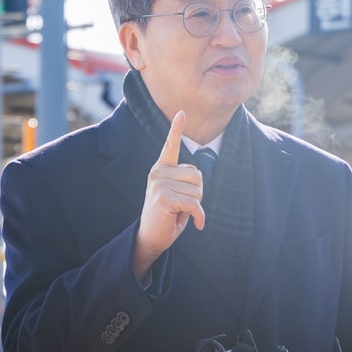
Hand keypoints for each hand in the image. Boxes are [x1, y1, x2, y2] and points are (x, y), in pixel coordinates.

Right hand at [132, 111, 205, 279]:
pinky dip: (200, 217)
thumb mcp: (176, 195)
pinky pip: (195, 205)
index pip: (170, 146)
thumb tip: (197, 174)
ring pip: (198, 191)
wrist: (151, 238)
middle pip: (198, 175)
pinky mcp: (164, 198)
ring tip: (181, 213)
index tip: (181, 113)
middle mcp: (158, 173)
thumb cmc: (167, 217)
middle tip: (184, 207)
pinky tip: (197, 225)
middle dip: (198, 193)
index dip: (176, 129)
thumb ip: (184, 181)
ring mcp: (159, 184)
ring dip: (196, 206)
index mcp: (161, 169)